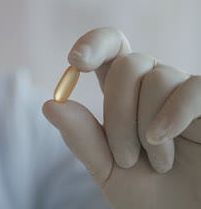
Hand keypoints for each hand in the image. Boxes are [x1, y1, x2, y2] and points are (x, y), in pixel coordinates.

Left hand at [42, 27, 200, 208]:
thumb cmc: (150, 195)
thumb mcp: (107, 169)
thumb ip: (82, 138)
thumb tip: (51, 104)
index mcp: (126, 96)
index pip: (112, 49)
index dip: (94, 44)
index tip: (75, 61)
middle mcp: (156, 87)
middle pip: (127, 65)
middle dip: (117, 111)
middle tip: (124, 158)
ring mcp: (186, 94)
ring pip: (156, 78)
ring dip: (145, 127)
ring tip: (156, 163)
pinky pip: (192, 89)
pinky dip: (173, 114)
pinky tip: (161, 139)